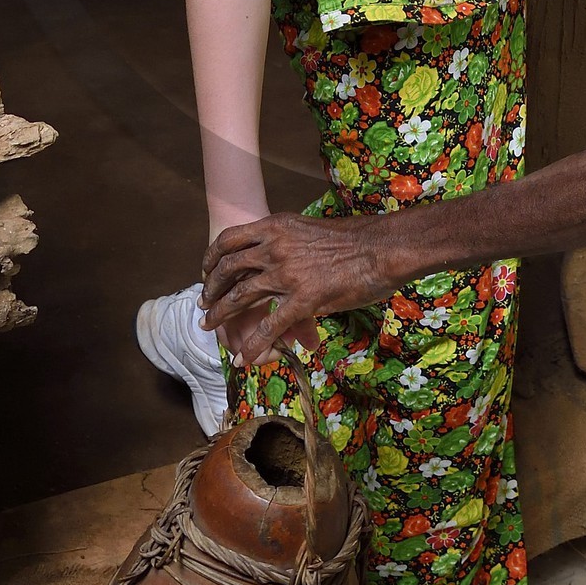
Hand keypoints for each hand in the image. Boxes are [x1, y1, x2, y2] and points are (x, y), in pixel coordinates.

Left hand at [202, 211, 389, 364]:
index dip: (212, 257)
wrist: (381, 247)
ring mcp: (286, 274)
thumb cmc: (355, 239)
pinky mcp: (302, 300)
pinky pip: (269, 327)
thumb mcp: (309, 230)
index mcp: (276, 227)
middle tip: (204, 302)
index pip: (230, 240)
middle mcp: (275, 247)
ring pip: (240, 297)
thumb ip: (288, 240)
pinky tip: (244, 357)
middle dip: (211, 288)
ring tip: (209, 326)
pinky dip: (252, 344)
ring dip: (220, 315)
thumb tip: (278, 252)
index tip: (207, 271)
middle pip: (228, 269)